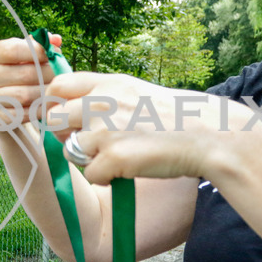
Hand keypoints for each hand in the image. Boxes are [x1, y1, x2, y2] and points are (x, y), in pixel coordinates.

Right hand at [0, 36, 58, 127]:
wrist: (2, 104)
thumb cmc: (18, 72)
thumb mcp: (24, 55)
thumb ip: (40, 45)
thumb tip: (56, 40)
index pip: (15, 49)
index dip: (39, 51)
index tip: (54, 55)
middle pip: (25, 73)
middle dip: (49, 74)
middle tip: (62, 76)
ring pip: (26, 95)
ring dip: (46, 93)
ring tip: (57, 90)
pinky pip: (24, 114)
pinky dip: (39, 110)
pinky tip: (47, 105)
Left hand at [45, 72, 247, 183]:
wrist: (209, 135)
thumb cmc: (173, 117)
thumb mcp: (135, 92)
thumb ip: (102, 97)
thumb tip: (68, 111)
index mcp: (107, 83)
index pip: (58, 85)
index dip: (54, 103)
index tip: (64, 118)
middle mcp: (100, 103)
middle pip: (52, 120)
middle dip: (65, 135)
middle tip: (89, 144)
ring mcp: (104, 130)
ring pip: (69, 150)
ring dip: (87, 159)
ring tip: (116, 157)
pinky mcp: (112, 157)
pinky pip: (90, 175)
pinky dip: (106, 178)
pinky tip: (127, 170)